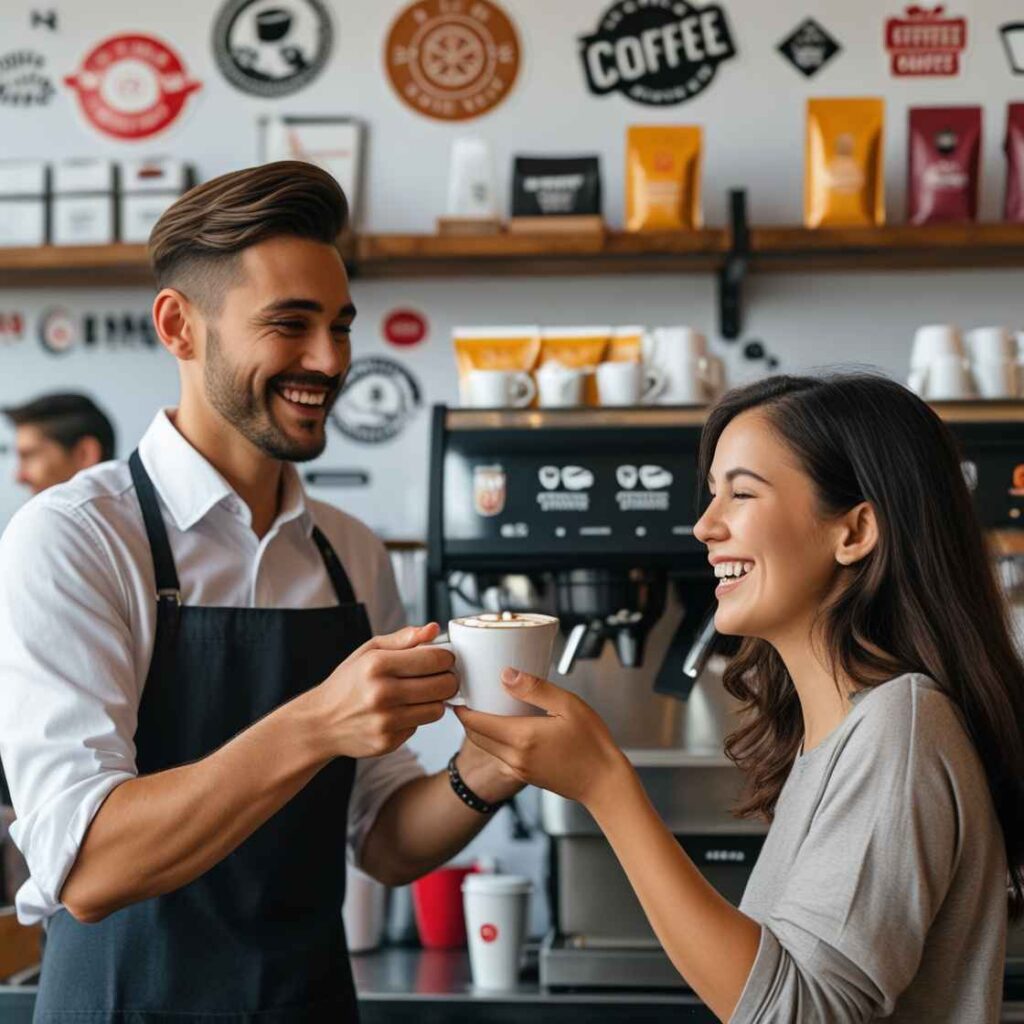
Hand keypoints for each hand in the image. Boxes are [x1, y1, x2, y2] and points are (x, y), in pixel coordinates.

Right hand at [310, 624, 456, 759]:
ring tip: (421, 694)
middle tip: (440, 676)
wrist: (320, 722)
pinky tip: (402, 711)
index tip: (443, 658)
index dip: (446, 657)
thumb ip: (404, 639)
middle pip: (443, 685)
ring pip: (437, 709)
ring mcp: (385, 721)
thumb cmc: (348, 683)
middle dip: (448, 678)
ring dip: (435, 700)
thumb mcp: (368, 651)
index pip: (435, 659)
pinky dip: (416, 718)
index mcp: (377, 664)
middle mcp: (381, 693)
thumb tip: (434, 629)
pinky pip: (420, 726)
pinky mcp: (387, 742)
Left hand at [453, 669, 628, 808]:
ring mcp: (519, 769)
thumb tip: (506, 675)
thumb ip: (535, 688)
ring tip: (484, 708)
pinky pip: (500, 756)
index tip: (457, 694)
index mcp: (521, 737)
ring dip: (479, 729)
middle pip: (476, 736)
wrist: (605, 783)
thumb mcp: (568, 704)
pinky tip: (506, 727)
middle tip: (468, 697)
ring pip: (486, 747)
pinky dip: (493, 741)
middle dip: (467, 717)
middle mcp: (514, 757)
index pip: (476, 723)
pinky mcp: (525, 776)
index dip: (462, 708)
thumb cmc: (592, 745)